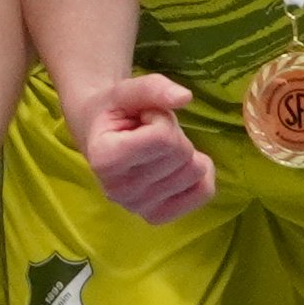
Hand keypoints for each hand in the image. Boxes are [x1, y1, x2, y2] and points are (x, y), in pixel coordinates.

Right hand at [76, 69, 212, 222]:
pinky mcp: (157, 216)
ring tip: (157, 149)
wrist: (99, 134)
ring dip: (182, 152)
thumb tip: (185, 97)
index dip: (161, 118)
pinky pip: (204, 192)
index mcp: (105, 159)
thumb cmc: (113, 111)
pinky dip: (201, 174)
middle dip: (172, 135)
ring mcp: (138, 208)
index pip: (164, 138)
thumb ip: (153, 88)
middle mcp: (119, 190)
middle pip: (182, 154)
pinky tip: (177, 166)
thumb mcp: (126, 90)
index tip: (141, 119)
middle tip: (148, 133)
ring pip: (196, 171)